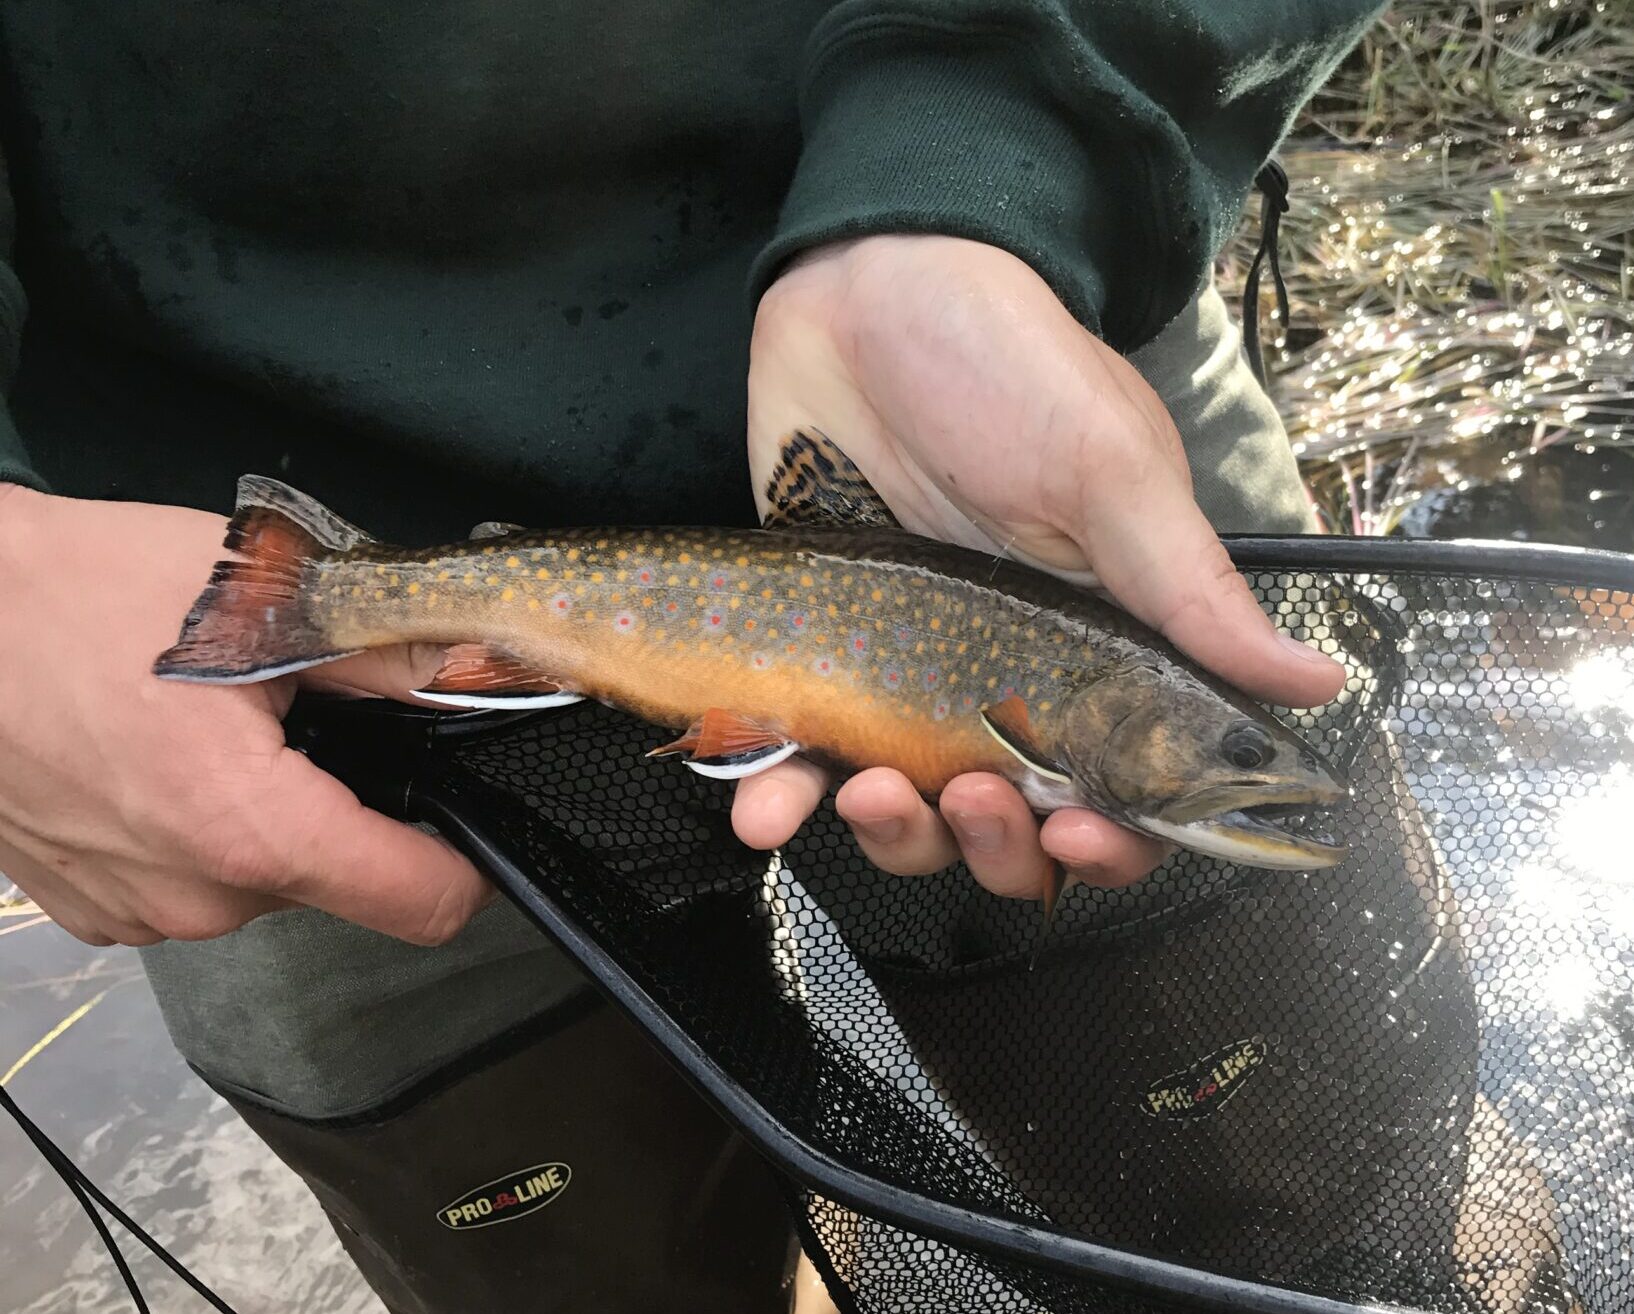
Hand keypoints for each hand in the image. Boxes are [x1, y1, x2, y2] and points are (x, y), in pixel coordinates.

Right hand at [0, 484, 489, 946]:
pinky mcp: (91, 905)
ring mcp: (133, 912)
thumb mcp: (264, 601)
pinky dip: (200, 824)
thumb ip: (389, 656)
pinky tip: (163, 753)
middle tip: (303, 715)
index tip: (473, 828)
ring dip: (269, 810)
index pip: (421, 904)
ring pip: (265, 878)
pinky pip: (192, 879)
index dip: (468, 868)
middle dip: (347, 800)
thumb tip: (479, 676)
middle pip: (341, 879)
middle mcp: (193, 899)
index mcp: (249, 832)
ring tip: (218, 724)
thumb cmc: (72, 593)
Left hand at [735, 235, 1344, 896]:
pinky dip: (780, 798)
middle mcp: (1006, 677)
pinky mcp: (820, 655)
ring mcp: (907, 673)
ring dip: (896, 834)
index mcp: (1098, 646)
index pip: (1125, 786)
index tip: (1084, 838)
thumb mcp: (1110, 472)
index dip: (1114, 839)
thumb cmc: (1005, 366)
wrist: (862, 288)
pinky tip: (762, 806)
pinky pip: (798, 758)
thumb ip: (1191, 591)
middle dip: (998, 844)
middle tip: (977, 798)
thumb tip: (1314, 685)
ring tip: (870, 791)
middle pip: (1016, 825)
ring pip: (910, 813)